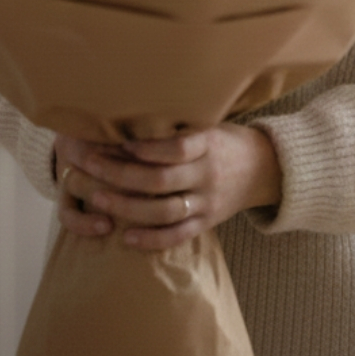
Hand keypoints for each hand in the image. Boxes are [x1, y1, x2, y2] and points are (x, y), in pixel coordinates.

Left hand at [53, 124, 280, 251]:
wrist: (264, 169)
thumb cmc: (225, 140)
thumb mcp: (209, 123)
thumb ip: (177, 126)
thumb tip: (130, 116)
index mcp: (209, 144)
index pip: (177, 148)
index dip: (148, 147)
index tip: (120, 142)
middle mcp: (208, 175)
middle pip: (161, 180)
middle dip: (121, 175)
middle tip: (90, 166)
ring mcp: (208, 202)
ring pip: (164, 211)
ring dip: (128, 207)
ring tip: (98, 198)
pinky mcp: (207, 223)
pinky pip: (177, 236)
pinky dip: (151, 239)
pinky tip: (126, 237)